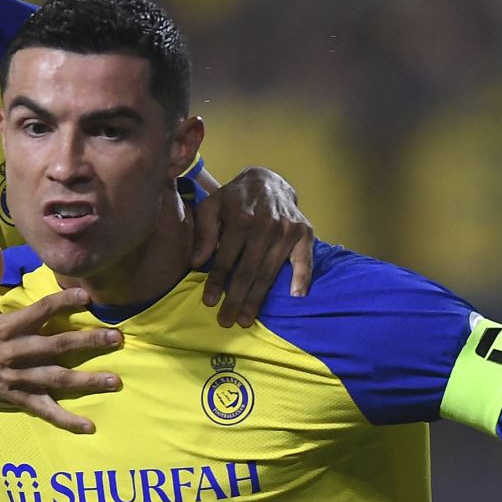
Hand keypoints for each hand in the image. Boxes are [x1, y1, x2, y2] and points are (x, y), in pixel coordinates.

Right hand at [0, 247, 122, 432]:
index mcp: (6, 328)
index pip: (39, 312)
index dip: (62, 303)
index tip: (87, 296)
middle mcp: (15, 353)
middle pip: (55, 347)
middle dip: (87, 342)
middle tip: (117, 338)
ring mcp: (18, 378)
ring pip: (56, 379)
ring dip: (87, 381)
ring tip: (115, 381)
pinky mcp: (19, 398)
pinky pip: (45, 410)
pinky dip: (66, 420)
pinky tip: (88, 426)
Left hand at [191, 167, 314, 326]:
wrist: (268, 180)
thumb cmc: (234, 198)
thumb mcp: (212, 206)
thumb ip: (204, 233)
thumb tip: (196, 262)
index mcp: (240, 219)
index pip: (226, 258)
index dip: (217, 282)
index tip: (209, 302)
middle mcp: (265, 225)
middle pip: (248, 270)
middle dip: (236, 298)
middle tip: (226, 321)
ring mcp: (287, 229)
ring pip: (269, 271)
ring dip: (258, 298)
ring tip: (246, 318)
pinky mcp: (304, 232)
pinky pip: (305, 259)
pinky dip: (302, 277)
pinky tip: (296, 296)